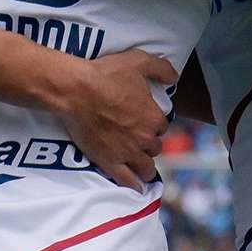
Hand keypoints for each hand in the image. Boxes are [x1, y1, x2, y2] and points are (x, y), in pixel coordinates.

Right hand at [51, 50, 177, 191]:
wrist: (77, 91)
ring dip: (145, 165)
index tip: (145, 118)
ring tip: (140, 164)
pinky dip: (134, 185)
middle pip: (155, 147)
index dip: (154, 122)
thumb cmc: (107, 74)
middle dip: (149, 143)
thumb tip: (174, 77)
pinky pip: (126, 180)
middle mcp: (144, 139)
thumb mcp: (139, 61)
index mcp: (154, 118)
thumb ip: (162, 69)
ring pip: (145, 167)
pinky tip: (137, 188)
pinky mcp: (108, 162)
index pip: (162, 126)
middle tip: (138, 137)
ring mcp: (127, 153)